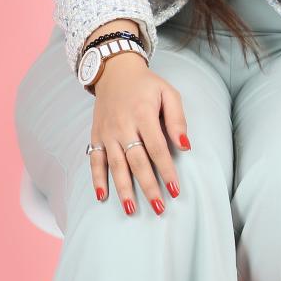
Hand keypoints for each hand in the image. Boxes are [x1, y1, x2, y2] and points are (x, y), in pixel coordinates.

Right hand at [88, 55, 191, 214]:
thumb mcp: (168, 93)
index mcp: (143, 114)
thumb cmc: (146, 85)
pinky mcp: (96, 136)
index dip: (167, 170)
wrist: (114, 71)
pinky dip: (96, 179)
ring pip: (115, 165)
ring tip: (131, 209)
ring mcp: (107, 133)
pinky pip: (95, 160)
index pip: (157, 148)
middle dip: (148, 186)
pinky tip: (102, 196)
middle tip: (159, 207)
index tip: (175, 190)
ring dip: (123, 189)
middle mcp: (123, 126)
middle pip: (136, 161)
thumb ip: (177, 119)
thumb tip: (185, 146)